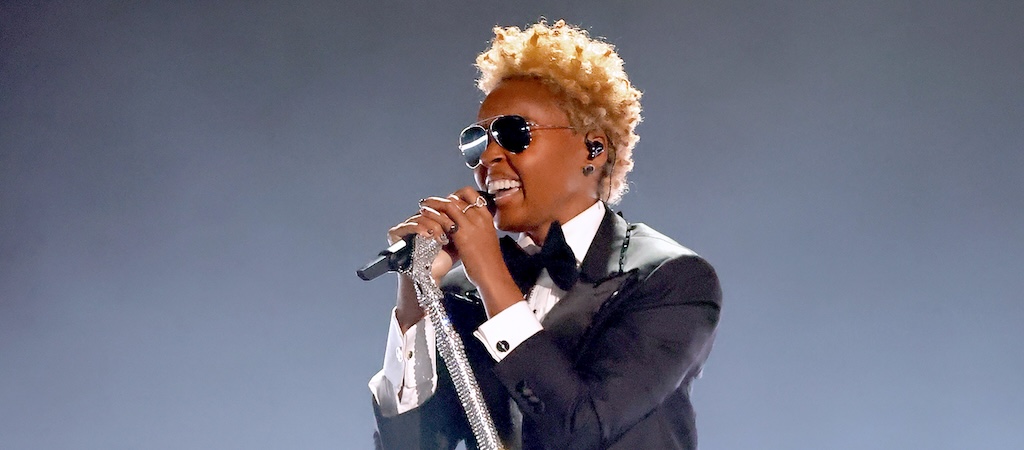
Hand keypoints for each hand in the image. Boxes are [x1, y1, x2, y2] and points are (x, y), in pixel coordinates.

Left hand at [416, 187, 522, 317]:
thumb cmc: (489, 261)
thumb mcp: (486, 237)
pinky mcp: (462, 234)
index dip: (456, 194)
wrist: (492, 273)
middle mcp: (479, 217)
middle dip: (441, 199)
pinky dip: (433, 215)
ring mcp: (471, 225)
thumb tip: (466, 224)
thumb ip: (477, 227)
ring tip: (424, 205)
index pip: (471, 194)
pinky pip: (444, 218)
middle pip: (457, 197)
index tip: (448, 199)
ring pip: (449, 204)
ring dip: (434, 203)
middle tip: (430, 202)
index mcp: (486, 217)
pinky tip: (425, 217)